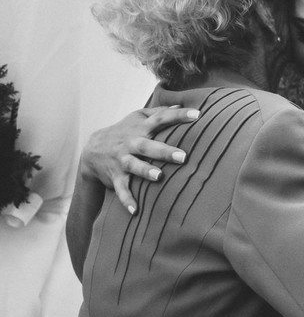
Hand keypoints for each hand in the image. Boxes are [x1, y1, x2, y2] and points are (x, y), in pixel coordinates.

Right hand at [80, 106, 198, 214]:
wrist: (92, 149)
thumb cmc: (124, 131)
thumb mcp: (138, 117)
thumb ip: (159, 111)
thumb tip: (180, 105)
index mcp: (141, 128)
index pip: (161, 118)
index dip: (179, 116)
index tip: (198, 114)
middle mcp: (131, 144)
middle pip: (147, 146)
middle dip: (164, 151)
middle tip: (182, 156)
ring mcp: (122, 161)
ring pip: (134, 166)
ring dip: (146, 171)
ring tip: (159, 176)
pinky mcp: (115, 177)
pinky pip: (121, 190)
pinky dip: (127, 200)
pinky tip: (135, 211)